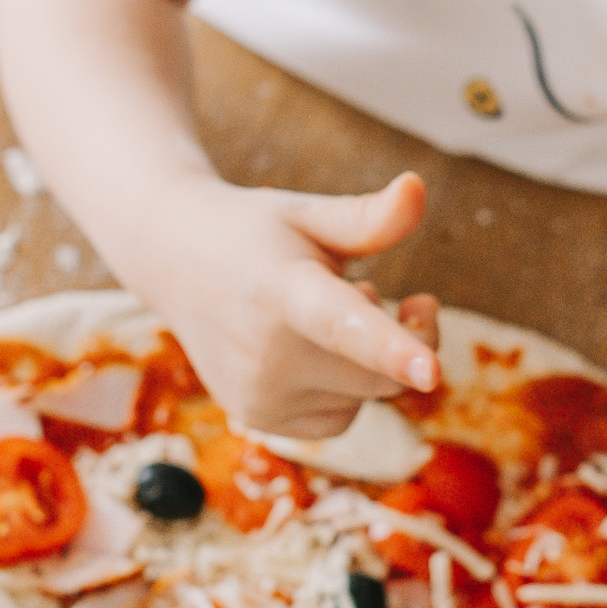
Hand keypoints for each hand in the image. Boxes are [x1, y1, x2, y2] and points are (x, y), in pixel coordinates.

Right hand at [131, 171, 445, 439]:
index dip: (390, 346)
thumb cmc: (253, 232)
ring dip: (368, 363)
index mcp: (280, 289)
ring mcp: (257, 395)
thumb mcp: (306, 214)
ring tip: (322, 313)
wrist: (174, 261)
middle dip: (409, 340)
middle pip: (378, 375)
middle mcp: (264, 353)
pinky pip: (339, 418)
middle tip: (396, 294)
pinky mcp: (257, 418)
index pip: (341, 323)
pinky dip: (344, 389)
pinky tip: (311, 350)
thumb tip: (418, 188)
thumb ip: (367, 216)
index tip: (432, 371)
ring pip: (364, 398)